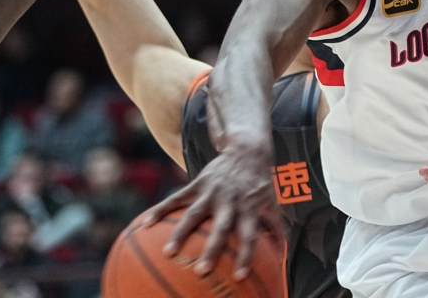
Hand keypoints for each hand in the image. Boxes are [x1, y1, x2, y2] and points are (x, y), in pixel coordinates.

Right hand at [141, 145, 281, 279]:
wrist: (247, 151)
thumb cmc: (259, 184)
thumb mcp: (271, 203)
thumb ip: (275, 228)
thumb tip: (282, 253)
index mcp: (248, 209)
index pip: (249, 236)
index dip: (246, 256)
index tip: (239, 277)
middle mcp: (230, 202)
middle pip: (220, 228)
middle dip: (211, 249)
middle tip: (201, 271)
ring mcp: (211, 192)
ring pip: (193, 214)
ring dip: (180, 233)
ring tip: (168, 253)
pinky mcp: (197, 184)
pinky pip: (176, 198)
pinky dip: (160, 210)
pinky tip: (145, 223)